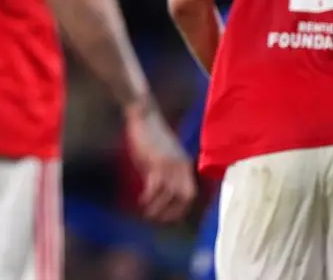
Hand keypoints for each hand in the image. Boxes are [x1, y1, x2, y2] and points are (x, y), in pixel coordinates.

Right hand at [125, 103, 195, 221]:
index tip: (168, 217)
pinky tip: (142, 201)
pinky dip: (150, 197)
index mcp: (185, 164)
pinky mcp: (158, 161)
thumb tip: (156, 194)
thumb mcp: (159, 157)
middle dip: (172, 211)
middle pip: (185, 196)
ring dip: (159, 207)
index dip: (181, 208)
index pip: (190, 193)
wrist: (145, 114)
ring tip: (147, 213)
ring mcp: (171, 163)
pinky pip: (157, 186)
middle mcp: (182, 165)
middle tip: (158, 218)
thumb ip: (161, 173)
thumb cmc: (149, 135)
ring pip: (170, 195)